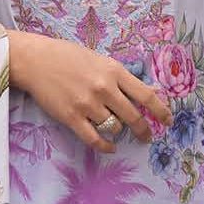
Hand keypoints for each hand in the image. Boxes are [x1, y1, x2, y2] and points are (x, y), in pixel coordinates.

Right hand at [7, 29, 172, 153]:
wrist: (36, 60)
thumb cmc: (68, 57)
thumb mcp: (100, 60)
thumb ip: (122, 77)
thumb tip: (149, 92)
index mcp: (114, 71)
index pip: (146, 95)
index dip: (160, 111)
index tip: (167, 120)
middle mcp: (104, 88)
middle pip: (134, 116)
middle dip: (143, 130)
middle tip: (146, 137)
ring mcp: (88, 104)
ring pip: (114, 128)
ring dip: (118, 132)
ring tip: (116, 130)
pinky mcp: (71, 117)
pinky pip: (95, 139)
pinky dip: (105, 146)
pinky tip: (110, 147)